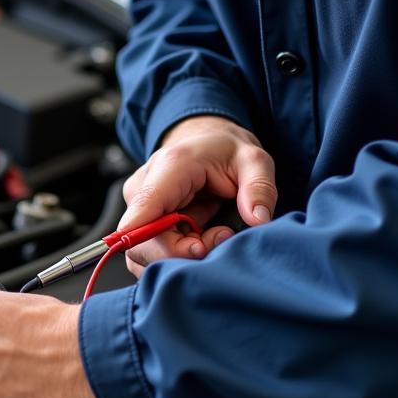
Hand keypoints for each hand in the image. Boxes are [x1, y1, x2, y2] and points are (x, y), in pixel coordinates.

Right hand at [119, 115, 276, 277]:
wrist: (206, 143)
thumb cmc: (224, 151)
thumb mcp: (254, 161)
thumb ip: (259, 188)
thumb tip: (257, 220)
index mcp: (169, 168)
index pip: (143, 212)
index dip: (160, 242)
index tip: (198, 249)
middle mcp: (143, 186)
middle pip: (143, 240)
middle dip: (184, 252)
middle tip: (220, 237)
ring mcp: (137, 205)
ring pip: (144, 251)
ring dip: (181, 255)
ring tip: (213, 235)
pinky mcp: (140, 220)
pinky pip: (149, 251)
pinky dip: (176, 254)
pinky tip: (199, 239)